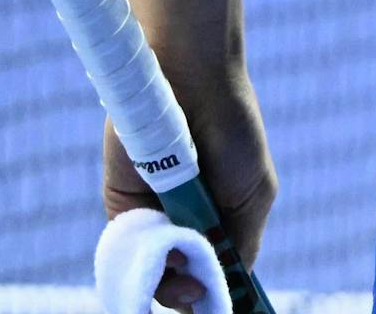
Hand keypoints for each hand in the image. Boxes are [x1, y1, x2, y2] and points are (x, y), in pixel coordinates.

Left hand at [103, 62, 272, 307]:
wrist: (192, 84)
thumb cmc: (233, 133)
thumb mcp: (253, 195)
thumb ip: (239, 242)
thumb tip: (223, 286)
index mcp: (220, 222)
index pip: (217, 273)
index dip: (219, 296)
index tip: (228, 310)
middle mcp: (184, 225)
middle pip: (184, 282)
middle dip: (192, 295)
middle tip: (198, 292)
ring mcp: (153, 218)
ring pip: (155, 272)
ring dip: (169, 279)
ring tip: (185, 260)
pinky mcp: (122, 206)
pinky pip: (127, 249)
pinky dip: (144, 258)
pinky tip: (165, 249)